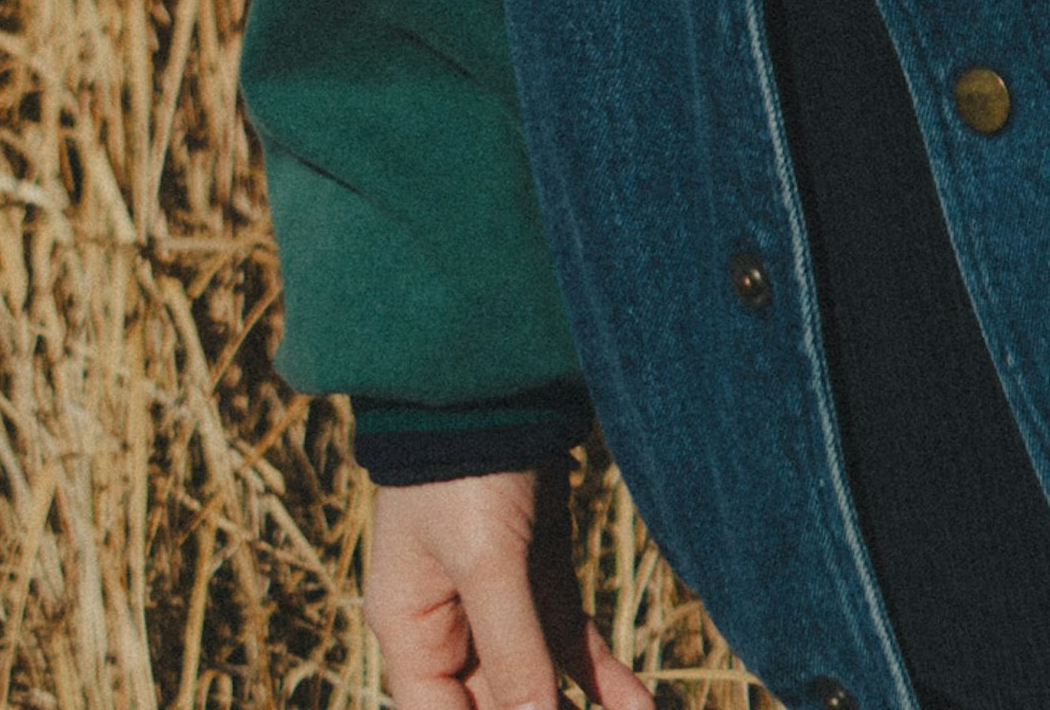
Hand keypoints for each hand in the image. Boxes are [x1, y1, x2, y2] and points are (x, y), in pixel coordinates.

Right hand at [366, 469, 654, 709]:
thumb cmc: (466, 465)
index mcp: (410, 630)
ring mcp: (497, 600)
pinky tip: (639, 706)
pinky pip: (568, 641)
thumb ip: (514, 653)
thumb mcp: (486, 562)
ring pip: (541, 681)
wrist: (495, 374)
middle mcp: (448, 625)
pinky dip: (602, 677)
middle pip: (496, 705)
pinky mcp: (538, 570)